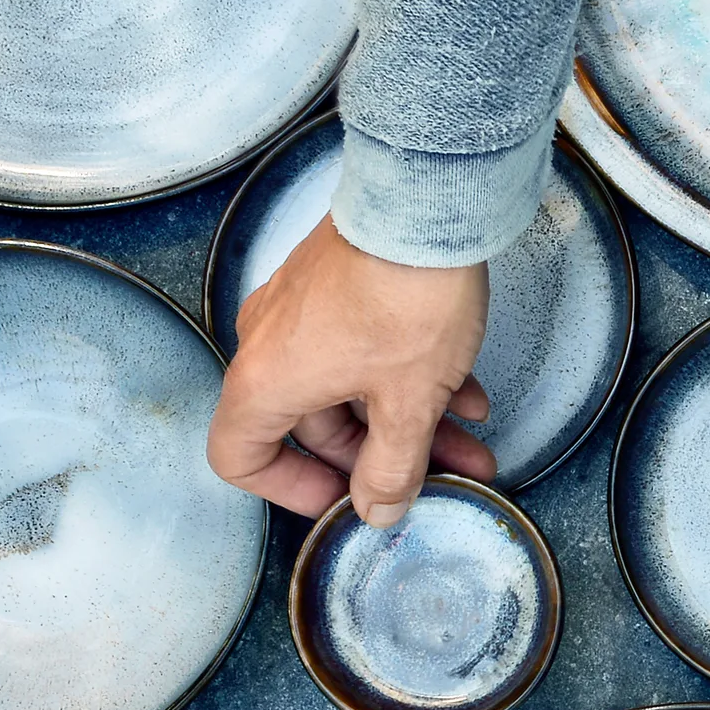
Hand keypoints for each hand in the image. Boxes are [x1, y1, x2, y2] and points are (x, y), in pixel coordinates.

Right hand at [207, 215, 497, 525]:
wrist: (429, 198)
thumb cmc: (405, 296)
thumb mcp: (408, 405)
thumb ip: (391, 470)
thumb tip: (377, 512)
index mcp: (267, 381)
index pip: (239, 457)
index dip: (290, 491)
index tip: (341, 501)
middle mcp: (271, 344)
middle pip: (311, 429)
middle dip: (379, 462)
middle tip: (435, 481)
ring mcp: (304, 310)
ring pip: (348, 391)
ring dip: (408, 427)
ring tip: (470, 450)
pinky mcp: (338, 285)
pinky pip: (363, 352)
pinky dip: (409, 382)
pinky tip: (469, 398)